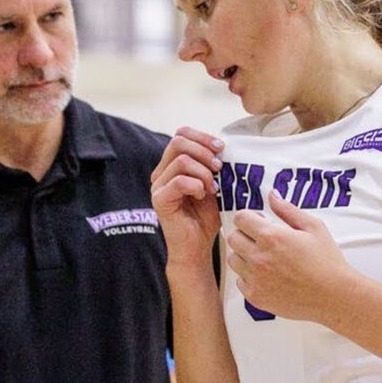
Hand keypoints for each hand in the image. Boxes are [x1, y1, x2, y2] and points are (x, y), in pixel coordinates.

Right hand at [151, 127, 224, 266]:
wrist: (196, 248)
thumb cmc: (205, 218)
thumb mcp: (214, 184)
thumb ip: (213, 165)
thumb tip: (223, 146)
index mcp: (172, 164)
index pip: (181, 134)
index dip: (202, 136)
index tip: (222, 148)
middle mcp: (161, 172)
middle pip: (179, 141)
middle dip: (204, 151)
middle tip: (219, 167)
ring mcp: (158, 186)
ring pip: (182, 160)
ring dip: (204, 172)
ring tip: (214, 187)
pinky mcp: (159, 200)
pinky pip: (179, 181)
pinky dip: (196, 185)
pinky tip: (203, 196)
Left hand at [227, 190, 357, 322]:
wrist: (334, 296)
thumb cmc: (327, 263)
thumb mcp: (313, 227)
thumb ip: (288, 209)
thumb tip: (273, 196)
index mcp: (272, 237)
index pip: (240, 218)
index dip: (248, 217)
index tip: (257, 221)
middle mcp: (259, 257)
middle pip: (233, 238)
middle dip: (244, 234)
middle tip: (260, 239)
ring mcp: (256, 279)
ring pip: (233, 259)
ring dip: (244, 255)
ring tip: (263, 258)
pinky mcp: (256, 297)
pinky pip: (240, 281)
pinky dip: (248, 277)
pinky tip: (266, 275)